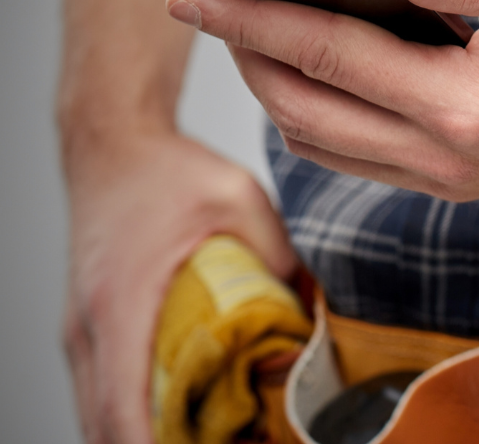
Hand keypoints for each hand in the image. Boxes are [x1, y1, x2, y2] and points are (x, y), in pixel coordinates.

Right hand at [63, 133, 295, 443]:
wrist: (113, 143)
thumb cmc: (167, 169)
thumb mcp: (238, 199)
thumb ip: (277, 254)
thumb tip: (316, 306)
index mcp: (122, 302)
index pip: (124, 405)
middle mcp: (91, 328)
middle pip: (106, 425)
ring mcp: (83, 332)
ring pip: (100, 415)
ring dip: (151, 436)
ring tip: (215, 439)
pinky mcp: (90, 328)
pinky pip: (104, 391)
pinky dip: (138, 413)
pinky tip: (186, 414)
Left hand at [166, 0, 478, 203]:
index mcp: (468, 108)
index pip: (329, 56)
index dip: (253, 19)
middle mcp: (448, 158)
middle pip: (308, 109)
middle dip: (248, 56)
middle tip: (213, 5)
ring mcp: (451, 178)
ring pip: (326, 143)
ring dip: (280, 90)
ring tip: (256, 34)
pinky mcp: (458, 179)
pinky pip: (361, 156)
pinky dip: (321, 115)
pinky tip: (320, 74)